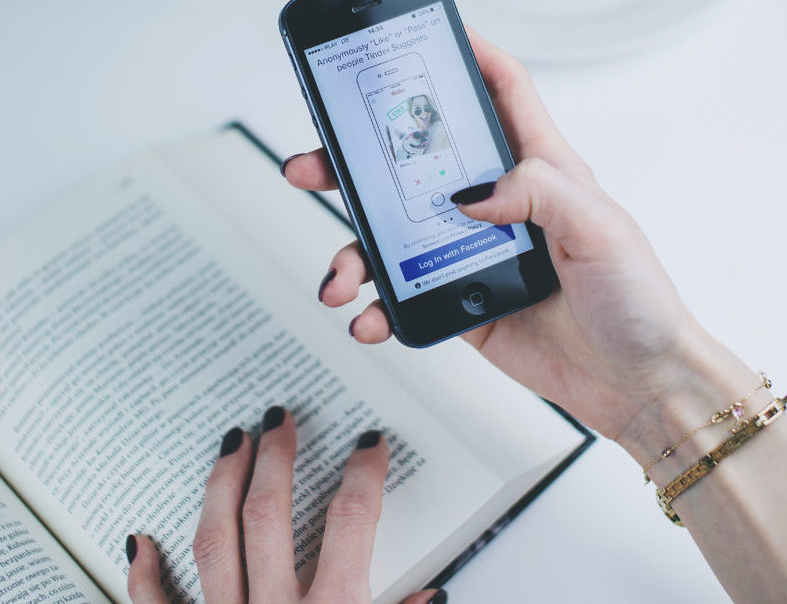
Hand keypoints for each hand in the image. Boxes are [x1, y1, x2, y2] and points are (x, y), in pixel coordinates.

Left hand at [126, 409, 443, 603]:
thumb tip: (430, 595)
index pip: (352, 521)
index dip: (364, 473)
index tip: (369, 443)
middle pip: (272, 514)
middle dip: (278, 458)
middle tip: (281, 417)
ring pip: (216, 539)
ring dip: (222, 485)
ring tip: (230, 443)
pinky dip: (145, 575)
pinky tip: (139, 537)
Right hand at [284, 31, 712, 444]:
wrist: (636, 383)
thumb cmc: (638, 300)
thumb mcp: (602, 228)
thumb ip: (539, 191)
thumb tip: (471, 192)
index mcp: (541, 169)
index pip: (501, 91)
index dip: (466, 54)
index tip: (422, 33)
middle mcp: (502, 203)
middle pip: (419, 160)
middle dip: (361, 156)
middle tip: (319, 161)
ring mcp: (475, 250)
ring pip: (397, 230)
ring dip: (356, 245)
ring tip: (342, 272)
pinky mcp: (461, 298)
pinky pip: (405, 292)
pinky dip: (378, 304)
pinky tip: (369, 316)